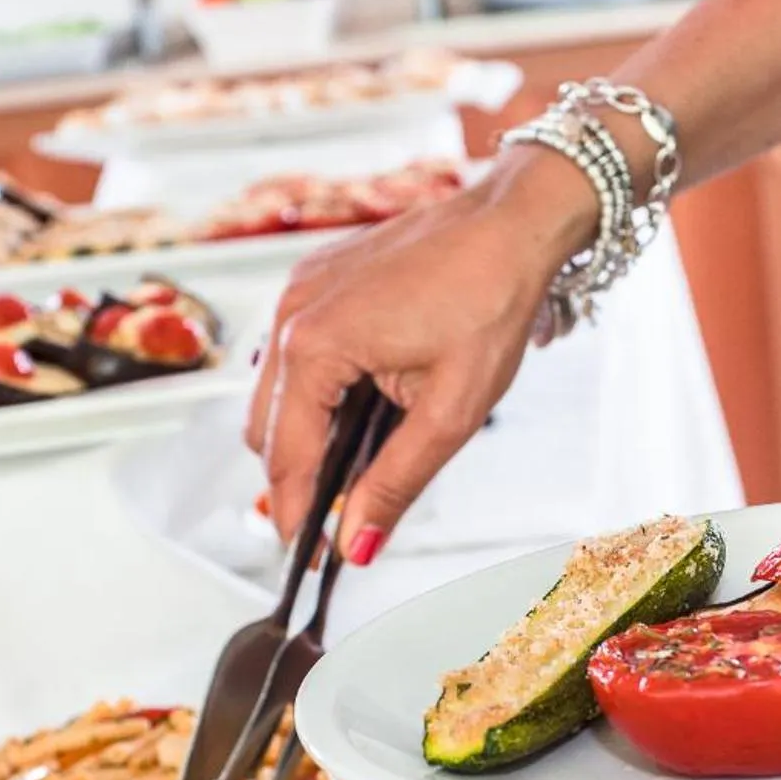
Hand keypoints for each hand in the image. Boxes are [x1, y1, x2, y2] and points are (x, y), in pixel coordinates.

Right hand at [244, 152, 591, 560]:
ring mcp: (299, 290)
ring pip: (276, 392)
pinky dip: (316, 393)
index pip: (287, 457)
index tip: (310, 558)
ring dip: (305, 436)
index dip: (297, 516)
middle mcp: (291, 313)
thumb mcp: (451, 410)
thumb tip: (356, 545)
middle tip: (335, 524)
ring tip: (354, 470)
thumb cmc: (492, 299)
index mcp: (314, 345)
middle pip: (267, 429)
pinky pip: (295, 353)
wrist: (514, 221)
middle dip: (295, 480)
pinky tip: (362, 410)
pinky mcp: (317, 279)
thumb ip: (395, 483)